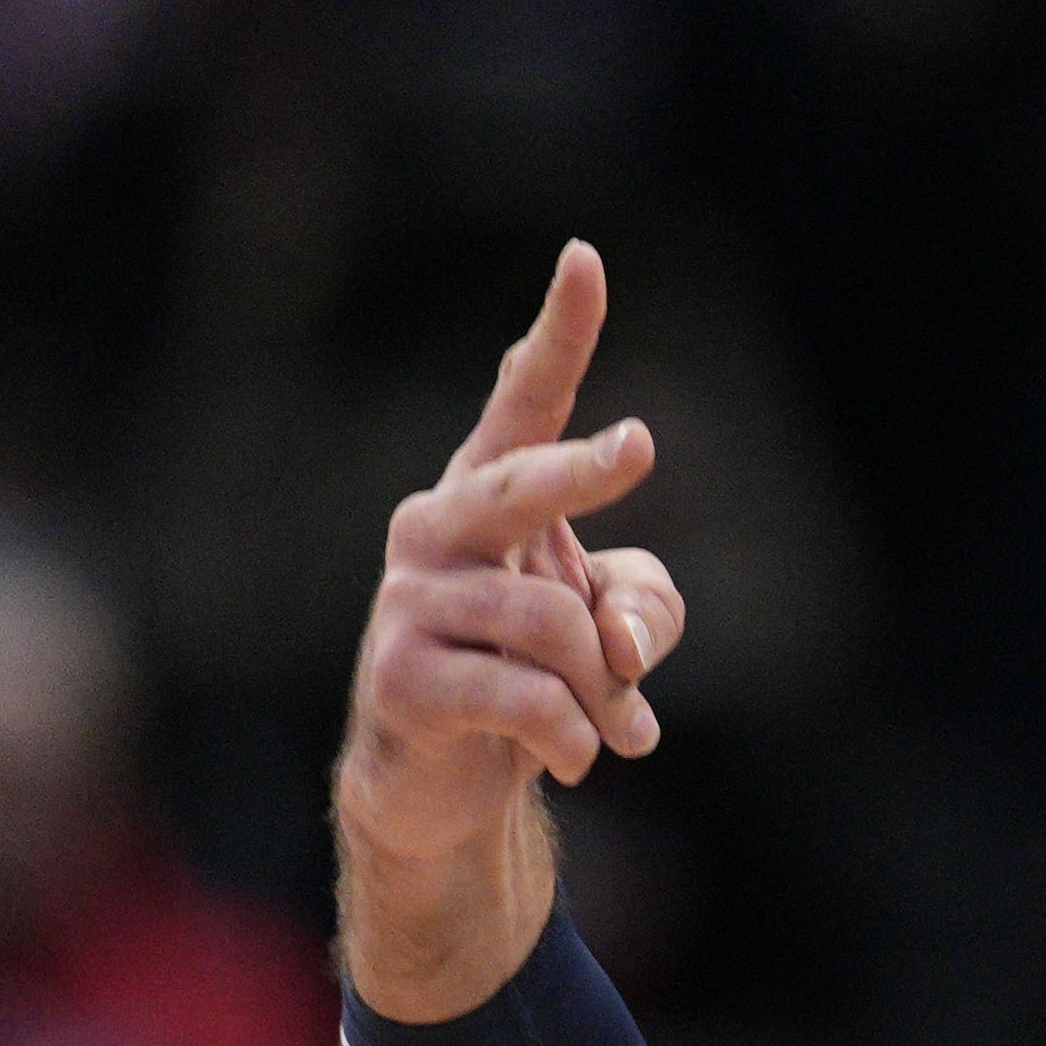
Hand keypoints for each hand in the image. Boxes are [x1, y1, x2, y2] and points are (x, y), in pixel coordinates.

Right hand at [335, 241, 695, 907]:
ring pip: (553, 626)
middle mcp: (438, 527)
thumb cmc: (529, 681)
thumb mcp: (610, 635)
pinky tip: (576, 761)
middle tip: (638, 444)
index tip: (585, 258)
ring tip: (618, 732)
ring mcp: (411, 600)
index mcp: (489, 496)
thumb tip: (623, 644)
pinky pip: (526, 699)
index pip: (523, 401)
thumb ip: (644, 610)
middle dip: (582, 468)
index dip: (559, 333)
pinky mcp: (400, 677)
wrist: (441, 787)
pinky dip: (574, 738)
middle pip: (522, 484)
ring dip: (607, 694)